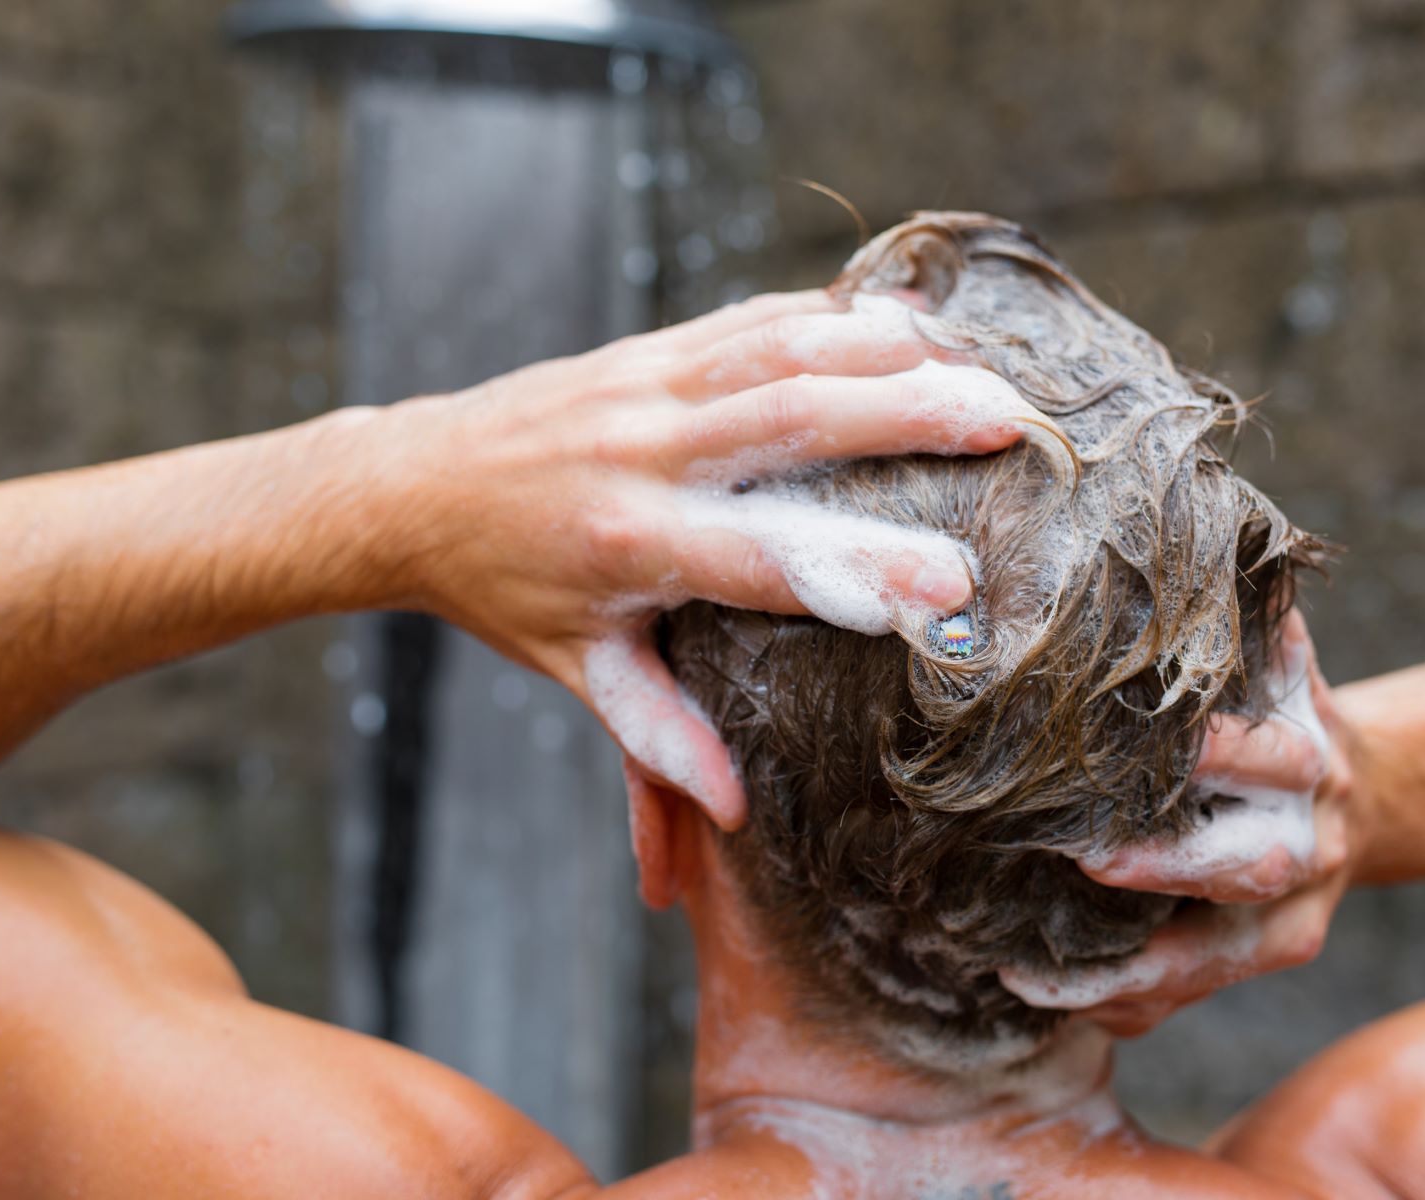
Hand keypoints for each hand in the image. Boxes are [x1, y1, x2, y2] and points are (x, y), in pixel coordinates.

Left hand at [361, 290, 1052, 828]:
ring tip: (983, 359)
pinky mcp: (644, 350)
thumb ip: (655, 741)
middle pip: (795, 422)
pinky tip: (900, 316)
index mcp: (633, 546)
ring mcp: (645, 387)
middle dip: (911, 416)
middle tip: (1015, 421)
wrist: (409, 487)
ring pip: (781, 351)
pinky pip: (749, 320)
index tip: (957, 584)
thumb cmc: (500, 592)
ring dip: (887, 350)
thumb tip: (737, 818)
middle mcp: (644, 453)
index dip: (864, 570)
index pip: (769, 559)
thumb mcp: (574, 671)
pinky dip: (829, 312)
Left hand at [1064, 610, 1363, 1035]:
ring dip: (1130, 971)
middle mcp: (1311, 832)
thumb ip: (1230, 616)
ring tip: (1027, 979)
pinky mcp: (1275, 956)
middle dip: (1171, 867)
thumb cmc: (1273, 710)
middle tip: (1085, 860)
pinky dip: (1134, 1007)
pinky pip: (1202, 994)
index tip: (1157, 748)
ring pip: (1224, 955)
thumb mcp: (1270, 656)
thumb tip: (1176, 521)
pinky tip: (1057, 1002)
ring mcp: (1300, 907)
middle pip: (1253, 864)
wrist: (1362, 793)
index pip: (1270, 754)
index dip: (1220, 753)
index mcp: (1309, 749)